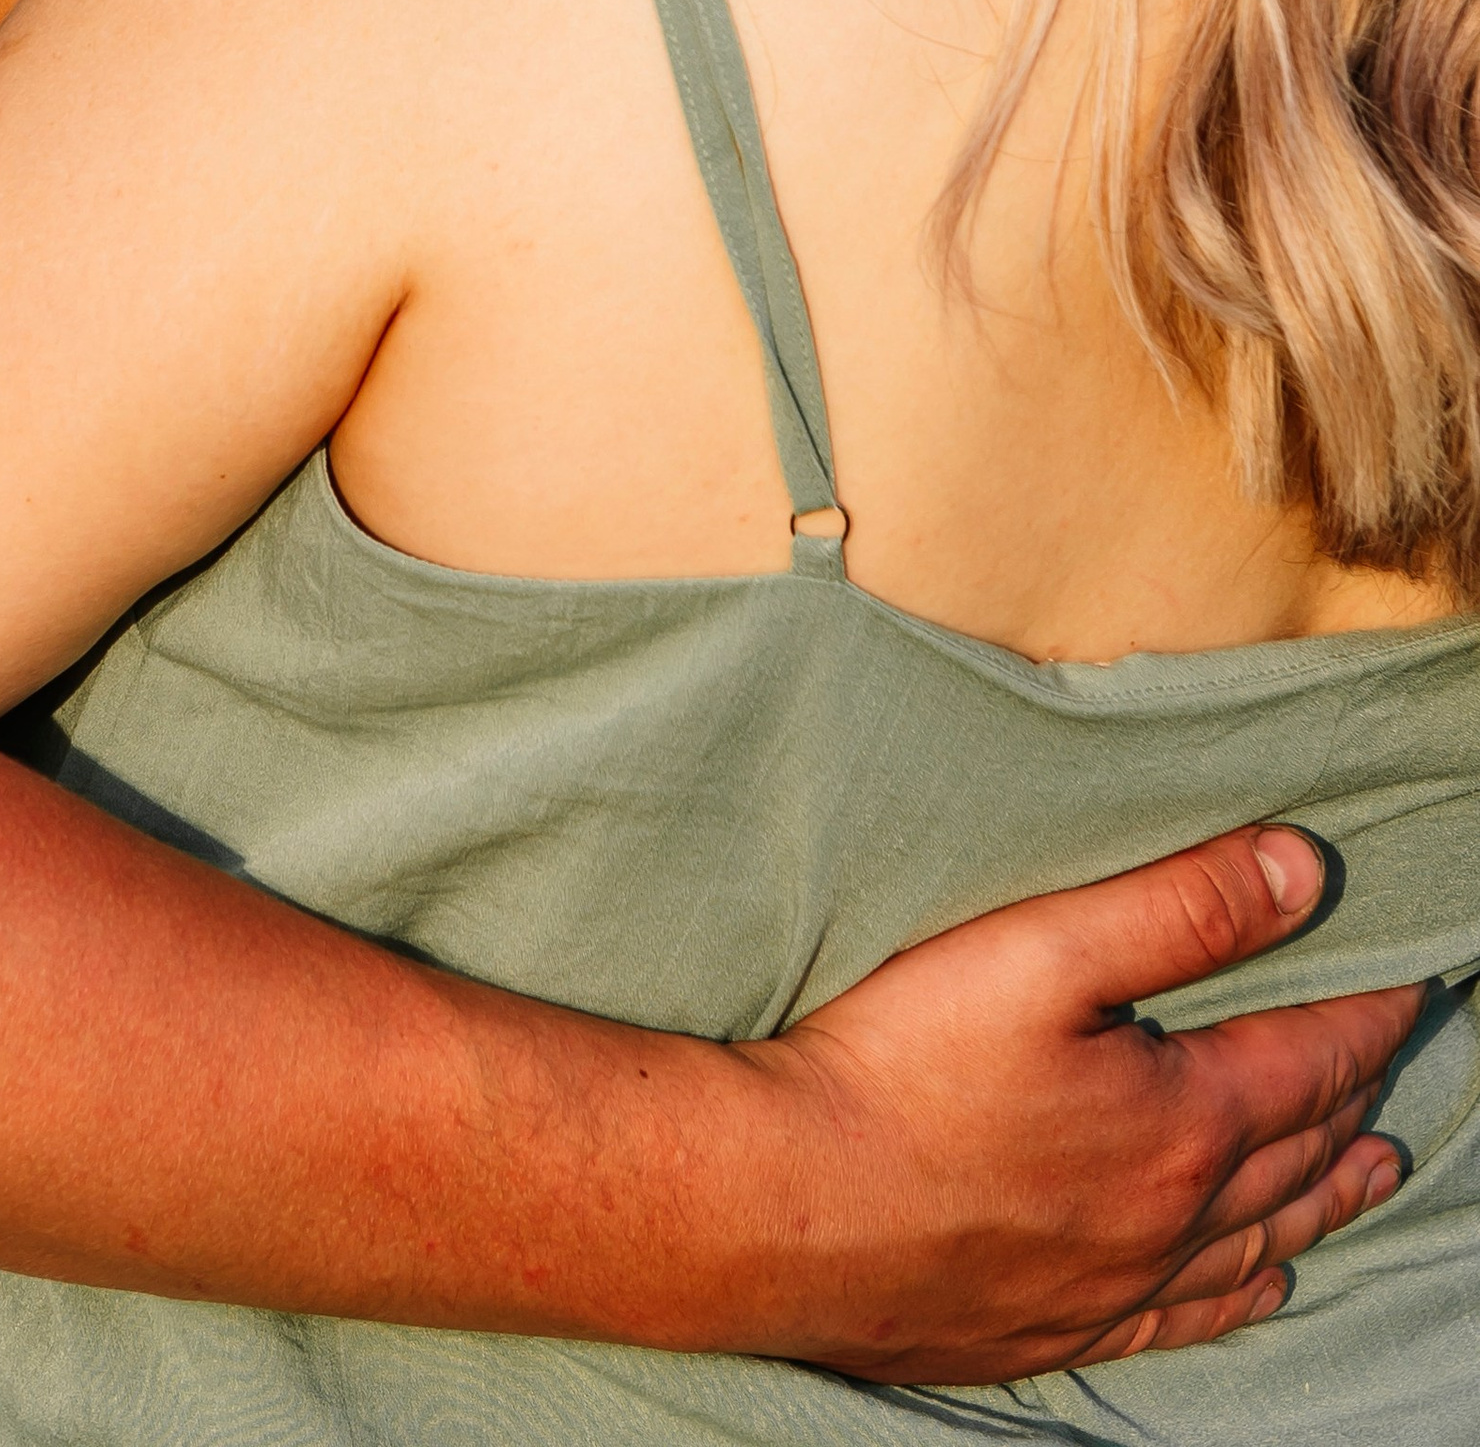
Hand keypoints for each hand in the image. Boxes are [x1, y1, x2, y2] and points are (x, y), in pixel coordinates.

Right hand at [713, 825, 1418, 1384]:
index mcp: (1180, 1122)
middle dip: (1354, 1102)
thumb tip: (1302, 872)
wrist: (784, 1207)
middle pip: (1295, 1152)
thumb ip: (1179, 909)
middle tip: (1394, 1069)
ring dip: (1321, 1198)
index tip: (1410, 985)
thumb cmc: (900, 1066)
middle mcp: (1169, 1217)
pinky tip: (1259, 1282)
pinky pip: (1186, 1315)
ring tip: (1370, 1171)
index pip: (1310, 1060)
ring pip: (1255, 1239)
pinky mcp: (1052, 1324)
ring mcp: (1113, 1283)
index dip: (1366, 1018)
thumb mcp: (1041, 950)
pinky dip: (1241, 1291)